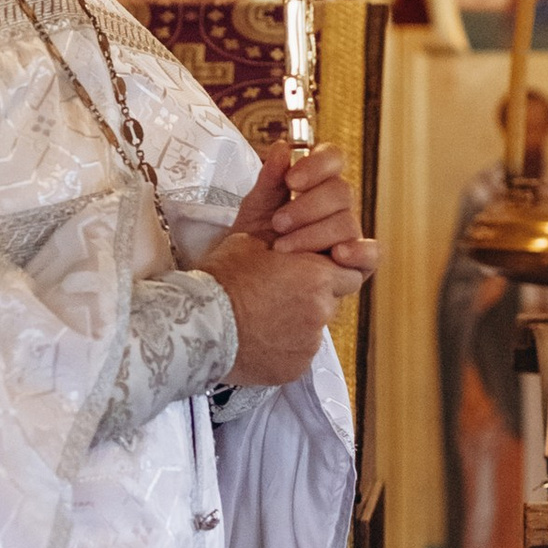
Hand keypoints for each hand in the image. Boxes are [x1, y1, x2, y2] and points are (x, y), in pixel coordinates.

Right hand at [193, 227, 367, 387]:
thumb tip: (279, 179)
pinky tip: (258, 338)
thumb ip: (280, 220)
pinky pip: (298, 353)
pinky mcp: (296, 368)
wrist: (197, 326)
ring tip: (263, 317)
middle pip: (332, 300)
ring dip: (298, 322)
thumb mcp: (249, 238)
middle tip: (281, 292)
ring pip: (314, 328)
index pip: (350, 270)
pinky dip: (284, 347)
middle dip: (315, 295)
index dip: (329, 269)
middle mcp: (321, 310)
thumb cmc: (220, 280)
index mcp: (317, 275)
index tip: (310, 270)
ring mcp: (309, 344)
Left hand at [230, 143, 377, 276]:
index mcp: (317, 183)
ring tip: (282, 248)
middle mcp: (338, 206)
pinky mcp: (357, 264)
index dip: (317, 164)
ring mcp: (349, 234)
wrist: (250, 283)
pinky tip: (338, 254)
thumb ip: (270, 179)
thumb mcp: (256, 209)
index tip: (291, 180)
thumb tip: (283, 148)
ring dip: (313, 234)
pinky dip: (359, 251)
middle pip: (341, 191)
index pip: (333, 158)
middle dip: (306, 207)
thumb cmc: (254, 242)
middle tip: (278, 223)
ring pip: (347, 223)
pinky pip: (372, 253)